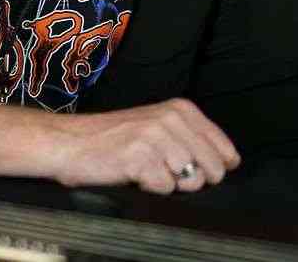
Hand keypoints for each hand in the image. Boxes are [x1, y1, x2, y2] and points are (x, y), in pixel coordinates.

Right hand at [51, 98, 240, 193]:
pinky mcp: (140, 157)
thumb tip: (228, 162)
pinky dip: (151, 188)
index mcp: (181, 109)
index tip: (211, 172)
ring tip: (148, 171)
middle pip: (212, 167)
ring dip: (170, 184)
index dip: (221, 165)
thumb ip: (190, 138)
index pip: (222, 145)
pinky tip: (134, 176)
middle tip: (170, 174)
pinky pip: (164, 188)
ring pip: (190, 180)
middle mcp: (172, 119)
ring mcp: (156, 137)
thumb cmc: (113, 138)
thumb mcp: (157, 125)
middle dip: (196, 179)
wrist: (69, 141)